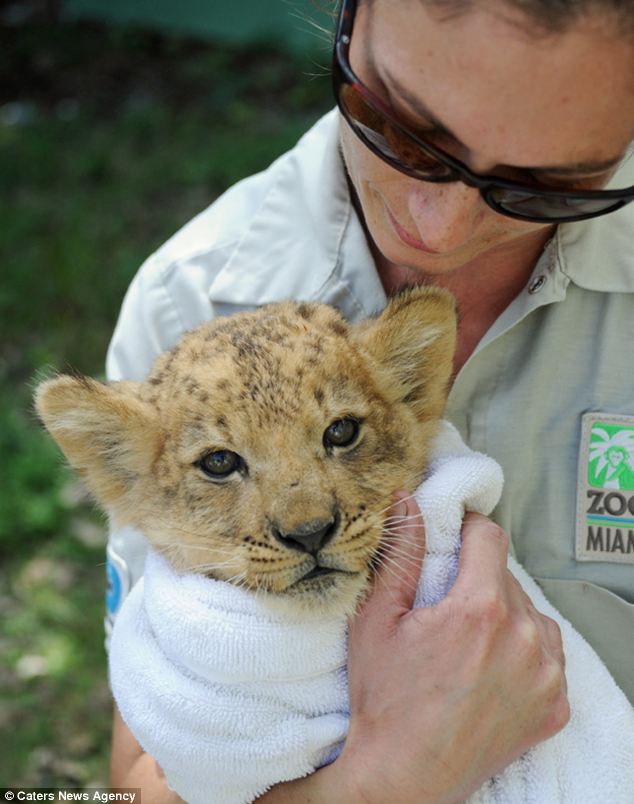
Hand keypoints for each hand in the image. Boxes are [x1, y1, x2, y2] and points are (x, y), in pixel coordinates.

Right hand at [337, 493, 568, 803]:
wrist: (405, 776)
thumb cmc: (384, 698)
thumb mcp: (376, 619)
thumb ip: (399, 554)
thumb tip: (407, 500)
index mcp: (479, 609)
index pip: (489, 537)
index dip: (467, 531)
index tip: (453, 541)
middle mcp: (525, 637)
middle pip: (507, 577)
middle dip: (478, 578)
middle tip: (446, 605)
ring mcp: (546, 675)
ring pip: (532, 613)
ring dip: (505, 614)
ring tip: (468, 640)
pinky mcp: (555, 705)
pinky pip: (548, 654)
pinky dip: (525, 651)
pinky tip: (491, 667)